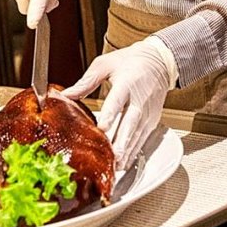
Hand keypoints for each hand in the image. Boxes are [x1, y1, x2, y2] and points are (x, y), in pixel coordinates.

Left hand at [63, 40, 171, 168]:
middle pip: (131, 123)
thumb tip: (67, 95)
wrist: (159, 61)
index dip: (111, 115)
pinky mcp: (152, 120)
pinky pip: (143, 137)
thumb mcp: (106, 64)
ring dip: (128, 150)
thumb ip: (86, 81)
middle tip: (113, 157)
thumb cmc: (131, 61)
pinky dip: (134, 150)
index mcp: (127, 83)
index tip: (102, 128)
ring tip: (117, 166)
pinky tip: (125, 161)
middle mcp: (139, 99)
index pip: (118, 101)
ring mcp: (148, 111)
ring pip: (138, 134)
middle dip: (122, 141)